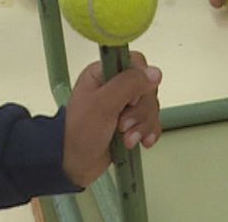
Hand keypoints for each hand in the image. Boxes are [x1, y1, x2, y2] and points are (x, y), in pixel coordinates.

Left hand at [61, 52, 162, 186]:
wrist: (73, 165)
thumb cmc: (79, 133)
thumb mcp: (103, 104)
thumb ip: (129, 84)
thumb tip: (154, 73)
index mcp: (104, 73)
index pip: (136, 63)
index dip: (139, 82)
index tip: (130, 100)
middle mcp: (115, 86)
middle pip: (147, 88)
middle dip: (140, 111)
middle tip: (122, 125)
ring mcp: (124, 106)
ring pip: (150, 106)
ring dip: (142, 125)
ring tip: (127, 139)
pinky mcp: (131, 123)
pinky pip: (152, 121)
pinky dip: (148, 132)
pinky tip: (141, 141)